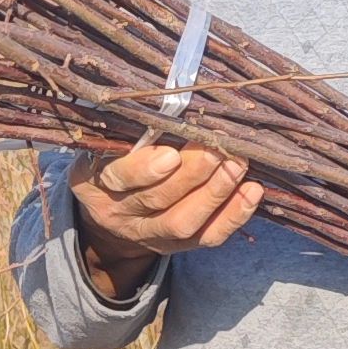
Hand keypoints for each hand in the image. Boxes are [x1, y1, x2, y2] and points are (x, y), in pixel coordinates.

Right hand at [70, 143, 264, 298]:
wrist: (108, 209)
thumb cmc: (111, 160)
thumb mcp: (107, 142)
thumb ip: (131, 130)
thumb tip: (178, 103)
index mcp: (95, 183)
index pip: (117, 178)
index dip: (144, 169)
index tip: (171, 154)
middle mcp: (120, 213)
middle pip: (157, 199)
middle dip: (193, 174)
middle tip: (219, 148)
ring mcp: (150, 234)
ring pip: (183, 222)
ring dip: (215, 193)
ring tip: (238, 164)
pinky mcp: (177, 245)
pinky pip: (208, 237)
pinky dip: (234, 215)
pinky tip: (253, 191)